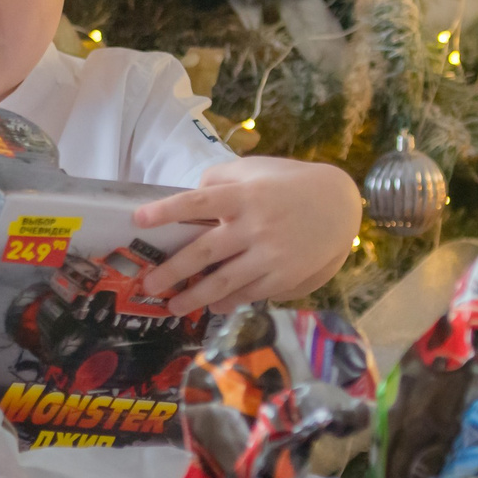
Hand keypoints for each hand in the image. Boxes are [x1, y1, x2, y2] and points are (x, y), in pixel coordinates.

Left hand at [132, 157, 362, 314]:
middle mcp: (254, 225)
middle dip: (173, 270)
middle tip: (148, 283)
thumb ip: (220, 180)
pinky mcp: (284, 275)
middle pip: (205, 251)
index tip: (138, 220)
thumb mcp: (255, 170)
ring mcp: (270, 254)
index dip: (166, 211)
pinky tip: (213, 307)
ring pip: (225, 281)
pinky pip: (250, 293)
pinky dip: (229, 302)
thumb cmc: (288, 183)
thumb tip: (190, 197)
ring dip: (196, 296)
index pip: (197, 202)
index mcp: (244, 195)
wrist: (338, 205)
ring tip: (173, 306)